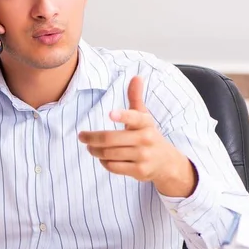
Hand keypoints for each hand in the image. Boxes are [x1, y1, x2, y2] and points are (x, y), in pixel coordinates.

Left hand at [78, 76, 197, 196]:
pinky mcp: (139, 171)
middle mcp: (146, 139)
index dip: (123, 116)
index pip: (134, 117)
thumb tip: (136, 76)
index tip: (110, 114)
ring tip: (89, 147)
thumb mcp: (144, 116)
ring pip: (109, 153)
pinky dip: (104, 162)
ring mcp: (143, 156)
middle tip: (82, 136)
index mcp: (145, 123)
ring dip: (94, 150)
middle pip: (111, 139)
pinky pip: (113, 166)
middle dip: (92, 138)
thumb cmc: (148, 135)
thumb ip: (136, 98)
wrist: (166, 162)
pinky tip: (102, 158)